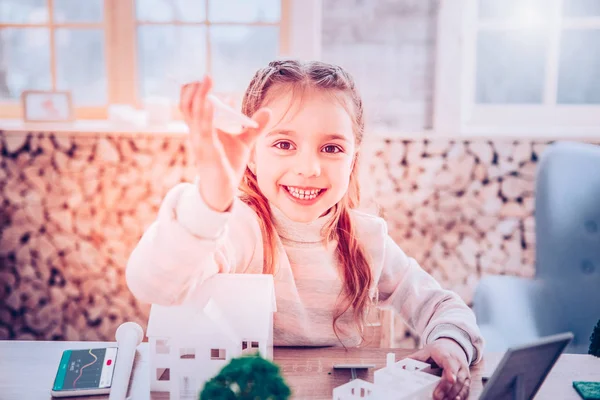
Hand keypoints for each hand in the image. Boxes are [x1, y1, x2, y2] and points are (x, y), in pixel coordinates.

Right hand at [179, 76, 270, 211]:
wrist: (224, 189)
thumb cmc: (228, 164)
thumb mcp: (244, 142)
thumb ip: (255, 126)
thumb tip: (269, 110)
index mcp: (201, 128)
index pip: (191, 103)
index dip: (197, 90)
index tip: (208, 79)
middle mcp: (196, 133)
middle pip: (187, 105)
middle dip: (194, 89)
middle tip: (207, 76)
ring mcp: (200, 142)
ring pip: (193, 115)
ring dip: (200, 98)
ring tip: (206, 82)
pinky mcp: (207, 153)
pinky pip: (204, 132)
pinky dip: (206, 117)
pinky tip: (211, 103)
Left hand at [409, 338, 470, 399]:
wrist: (453, 346)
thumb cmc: (438, 350)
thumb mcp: (426, 351)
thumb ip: (414, 359)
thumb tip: (400, 365)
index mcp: (446, 355)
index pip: (450, 364)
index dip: (450, 373)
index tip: (450, 380)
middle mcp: (458, 363)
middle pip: (456, 378)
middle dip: (447, 389)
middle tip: (437, 397)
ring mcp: (463, 372)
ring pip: (462, 385)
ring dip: (453, 395)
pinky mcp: (466, 379)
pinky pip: (466, 389)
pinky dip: (462, 396)